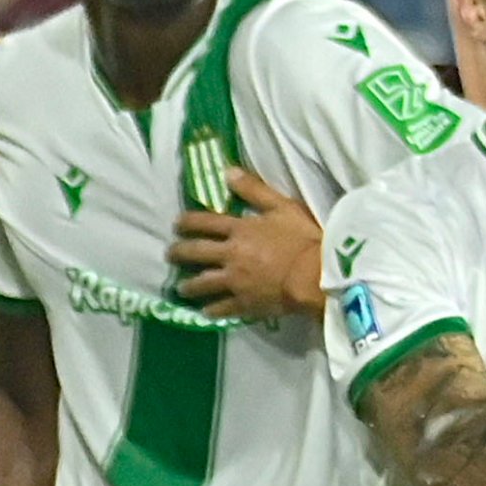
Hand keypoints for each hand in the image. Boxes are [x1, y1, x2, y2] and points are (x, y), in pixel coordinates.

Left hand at [171, 167, 323, 319]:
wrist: (316, 275)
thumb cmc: (304, 239)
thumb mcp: (284, 206)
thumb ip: (255, 190)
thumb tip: (226, 172)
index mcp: (240, 230)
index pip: (205, 222)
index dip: (187, 222)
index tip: (176, 224)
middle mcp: (231, 255)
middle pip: (197, 252)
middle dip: (179, 252)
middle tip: (170, 254)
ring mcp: (235, 281)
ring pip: (203, 283)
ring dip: (189, 285)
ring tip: (181, 288)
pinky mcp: (245, 303)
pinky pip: (222, 308)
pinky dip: (211, 310)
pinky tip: (205, 312)